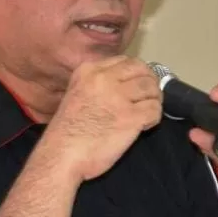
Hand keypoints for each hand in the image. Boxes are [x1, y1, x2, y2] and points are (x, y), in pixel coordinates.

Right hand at [40, 56, 161, 184]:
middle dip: (149, 83)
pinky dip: (154, 118)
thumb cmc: (67, 133)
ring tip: (146, 113)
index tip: (135, 86)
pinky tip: (144, 126)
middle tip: (148, 97)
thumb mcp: (76, 94)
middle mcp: (104, 79)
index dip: (135, 73)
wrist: (62, 156)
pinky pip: (155, 109)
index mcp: (88, 71)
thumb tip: (124, 84)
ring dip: (154, 100)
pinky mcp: (131, 117)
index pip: (124, 60)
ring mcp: (118, 97)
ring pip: (151, 88)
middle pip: (141, 70)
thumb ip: (96, 84)